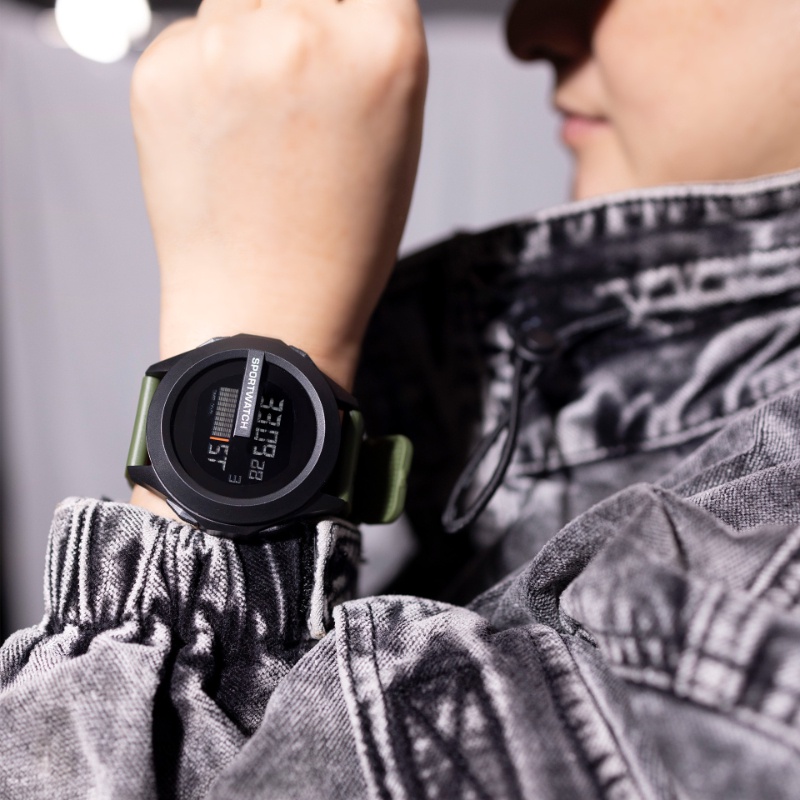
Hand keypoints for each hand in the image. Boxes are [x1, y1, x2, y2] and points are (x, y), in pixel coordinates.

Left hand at [130, 0, 427, 389]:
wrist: (265, 310)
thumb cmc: (338, 245)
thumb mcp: (397, 136)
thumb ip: (369, 50)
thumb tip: (328, 5)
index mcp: (383, 47)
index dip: (352, 15)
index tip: (338, 40)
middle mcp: (301, 32)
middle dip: (302, 25)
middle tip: (299, 104)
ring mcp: (224, 49)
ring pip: (239, 0)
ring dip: (251, 43)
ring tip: (259, 129)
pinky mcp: (160, 72)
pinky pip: (190, 39)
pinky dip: (205, 75)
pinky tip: (222, 139)